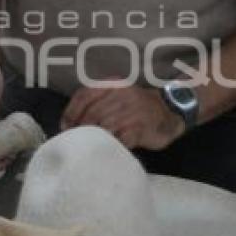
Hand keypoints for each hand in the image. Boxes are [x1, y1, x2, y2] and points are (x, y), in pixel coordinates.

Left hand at [61, 81, 184, 150]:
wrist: (170, 111)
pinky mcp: (141, 128)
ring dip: (94, 139)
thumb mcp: (118, 96)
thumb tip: (69, 123)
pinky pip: (120, 140)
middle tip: (76, 141)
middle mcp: (122, 95)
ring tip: (88, 148)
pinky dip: (111, 146)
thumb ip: (98, 103)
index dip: (71, 112)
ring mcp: (133, 111)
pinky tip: (107, 150)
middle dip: (81, 130)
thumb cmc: (137, 107)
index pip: (84, 95)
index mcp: (113, 84)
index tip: (65, 126)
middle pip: (92, 114)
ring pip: (104, 127)